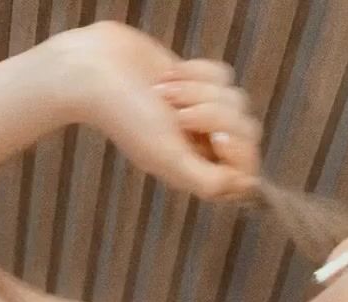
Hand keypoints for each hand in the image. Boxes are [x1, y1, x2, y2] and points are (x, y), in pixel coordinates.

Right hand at [48, 22, 260, 199]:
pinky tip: (170, 77)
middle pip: (247, 133)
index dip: (240, 153)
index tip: (217, 139)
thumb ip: (208, 181)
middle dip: (216, 116)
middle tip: (181, 115)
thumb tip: (244, 186)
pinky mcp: (201, 81)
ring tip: (167, 94)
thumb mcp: (170, 158)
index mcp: (197, 170)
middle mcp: (203, 145)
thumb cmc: (128, 117)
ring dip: (199, 91)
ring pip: (237, 100)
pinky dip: (197, 71)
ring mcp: (204, 112)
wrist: (99, 69)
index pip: (246, 172)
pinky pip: (224, 74)